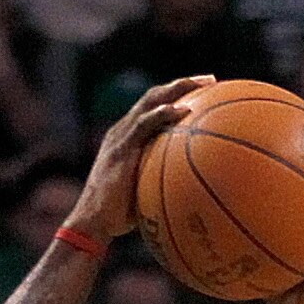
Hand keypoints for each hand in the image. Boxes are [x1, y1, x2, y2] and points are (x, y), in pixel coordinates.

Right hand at [73, 76, 209, 240]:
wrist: (93, 222)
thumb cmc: (119, 218)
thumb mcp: (146, 196)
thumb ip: (164, 186)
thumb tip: (195, 197)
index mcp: (128, 137)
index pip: (154, 107)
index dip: (177, 96)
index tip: (204, 92)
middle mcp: (124, 130)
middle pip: (155, 96)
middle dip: (183, 84)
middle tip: (210, 80)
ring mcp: (121, 136)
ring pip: (150, 101)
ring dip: (176, 89)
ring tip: (201, 84)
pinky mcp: (120, 148)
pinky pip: (143, 125)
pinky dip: (162, 114)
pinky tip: (182, 110)